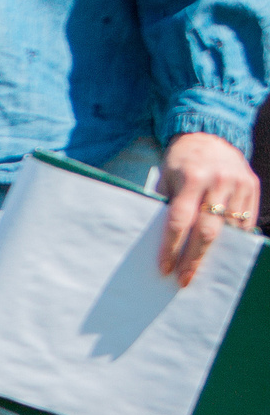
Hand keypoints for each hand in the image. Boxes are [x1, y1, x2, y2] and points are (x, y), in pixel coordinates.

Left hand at [158, 132, 259, 286]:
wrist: (209, 135)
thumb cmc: (181, 161)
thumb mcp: (166, 177)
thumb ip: (167, 204)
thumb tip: (162, 242)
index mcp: (191, 178)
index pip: (180, 220)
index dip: (172, 247)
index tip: (164, 268)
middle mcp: (218, 181)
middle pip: (207, 230)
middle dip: (194, 258)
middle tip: (183, 279)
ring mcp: (239, 184)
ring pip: (229, 229)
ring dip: (215, 253)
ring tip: (202, 271)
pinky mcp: (253, 186)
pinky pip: (245, 221)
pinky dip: (234, 239)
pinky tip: (222, 253)